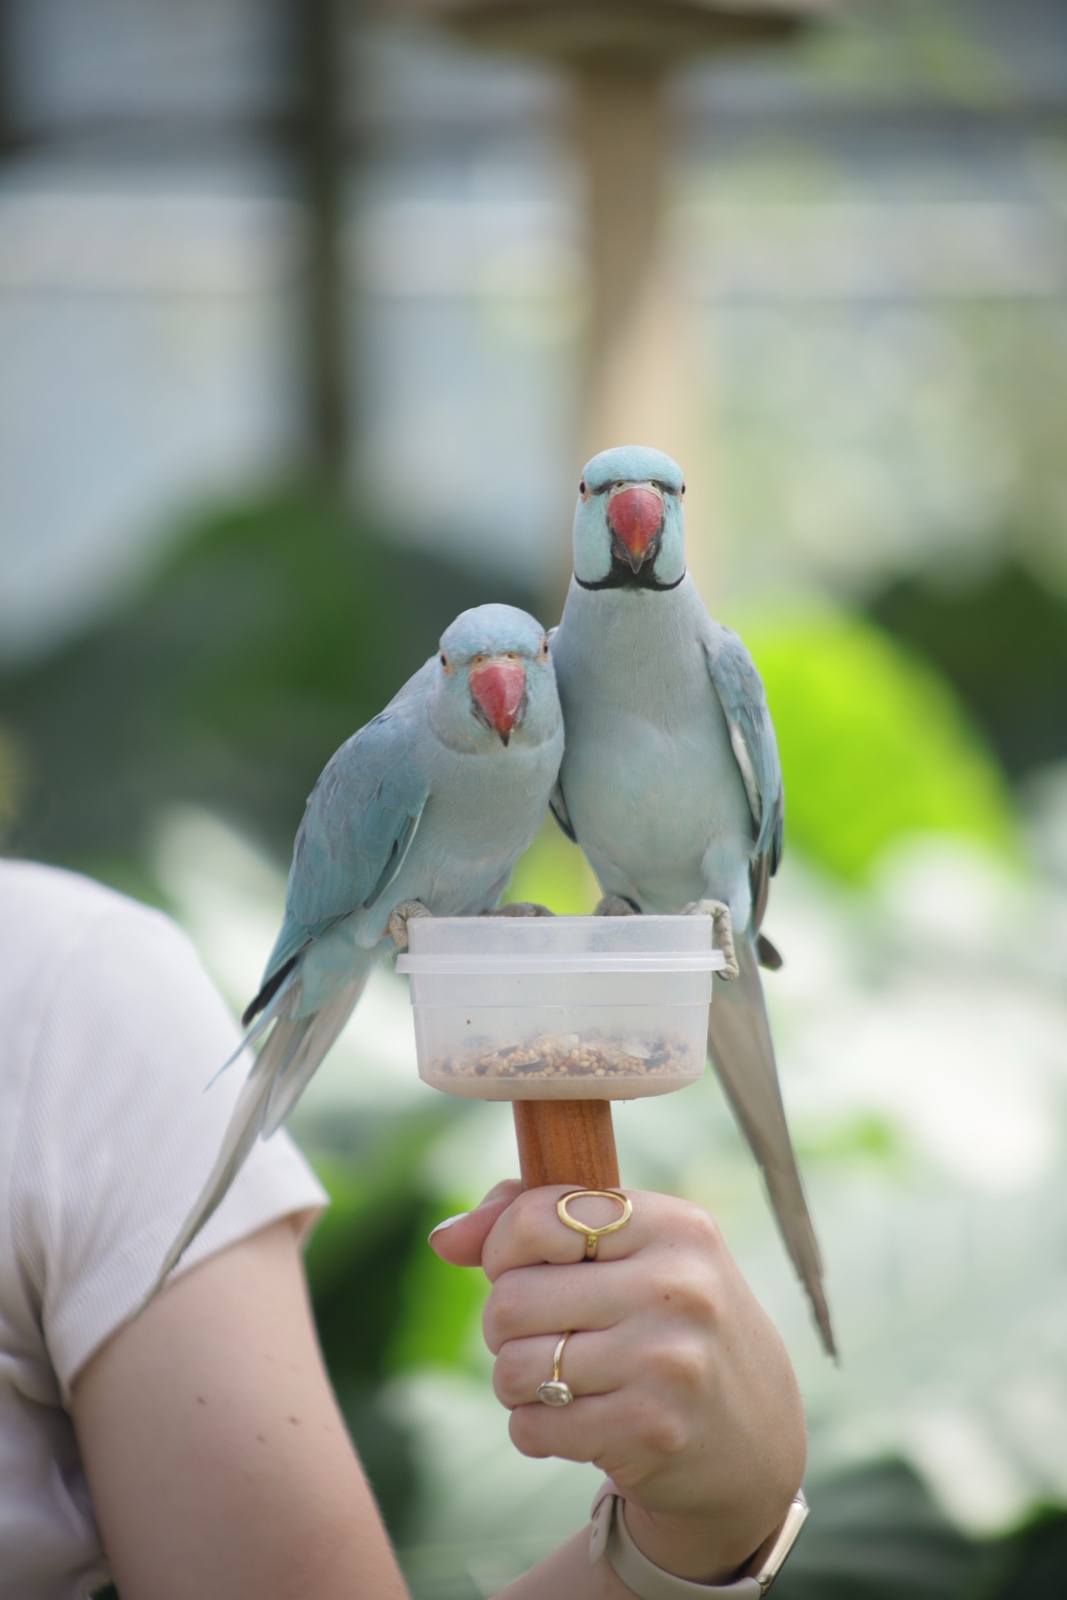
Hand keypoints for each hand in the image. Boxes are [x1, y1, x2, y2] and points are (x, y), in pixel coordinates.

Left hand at [431, 1183, 805, 1584]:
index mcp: (673, 1224)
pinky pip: (534, 1426)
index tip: (522, 1267)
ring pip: (516, 1367)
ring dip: (516, 1380)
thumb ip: (532, 1220)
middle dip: (504, 1324)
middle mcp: (676, 1287)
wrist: (754, 1433)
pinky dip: (535, 1427)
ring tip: (555, 1377)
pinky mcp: (652, 1431)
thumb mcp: (628, 1252)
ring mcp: (668, 1361)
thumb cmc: (667, 1320)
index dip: (504, 1248)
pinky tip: (575, 1419)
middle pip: (512, 1299)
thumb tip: (443, 1239)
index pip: (537, 1217)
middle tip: (538, 1334)